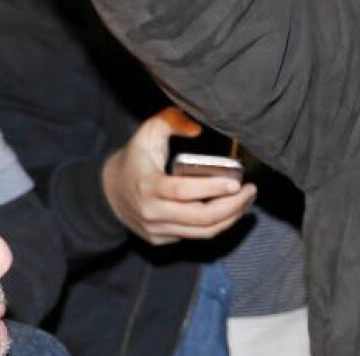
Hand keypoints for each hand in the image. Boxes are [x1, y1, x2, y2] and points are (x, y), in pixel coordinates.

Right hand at [101, 107, 255, 246]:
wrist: (109, 193)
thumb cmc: (136, 159)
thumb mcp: (148, 133)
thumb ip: (171, 121)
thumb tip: (197, 129)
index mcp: (147, 186)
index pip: (183, 192)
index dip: (211, 188)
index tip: (236, 182)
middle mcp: (151, 212)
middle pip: (199, 217)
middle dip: (232, 206)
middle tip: (251, 190)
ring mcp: (156, 229)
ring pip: (202, 232)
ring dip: (230, 218)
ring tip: (247, 200)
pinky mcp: (162, 239)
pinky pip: (196, 236)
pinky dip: (218, 225)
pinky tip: (232, 210)